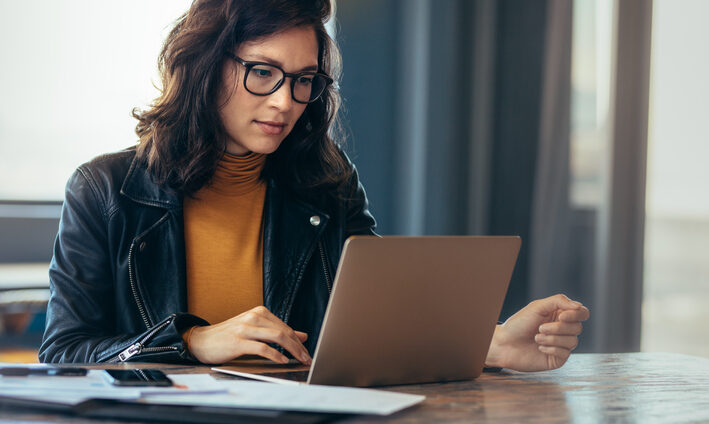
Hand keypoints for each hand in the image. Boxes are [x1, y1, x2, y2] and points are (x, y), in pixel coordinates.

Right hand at [185, 306, 311, 364]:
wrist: (201, 340)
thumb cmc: (229, 336)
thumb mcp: (255, 330)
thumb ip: (277, 332)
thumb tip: (302, 336)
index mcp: (259, 312)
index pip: (286, 327)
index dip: (299, 341)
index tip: (307, 352)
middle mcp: (254, 317)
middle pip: (284, 331)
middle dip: (299, 347)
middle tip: (308, 358)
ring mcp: (245, 328)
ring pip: (277, 337)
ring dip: (292, 350)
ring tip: (299, 360)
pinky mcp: (238, 341)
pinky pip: (262, 348)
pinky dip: (275, 355)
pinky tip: (282, 361)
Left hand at [485, 294, 589, 371]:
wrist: (505, 343)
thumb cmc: (519, 324)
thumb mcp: (538, 307)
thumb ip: (559, 301)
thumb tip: (579, 306)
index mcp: (560, 315)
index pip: (582, 313)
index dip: (576, 314)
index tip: (561, 316)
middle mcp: (563, 330)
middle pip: (577, 327)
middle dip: (558, 328)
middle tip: (540, 328)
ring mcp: (562, 345)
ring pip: (573, 341)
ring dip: (552, 339)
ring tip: (536, 337)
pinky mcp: (557, 358)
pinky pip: (565, 353)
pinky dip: (551, 348)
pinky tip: (539, 347)